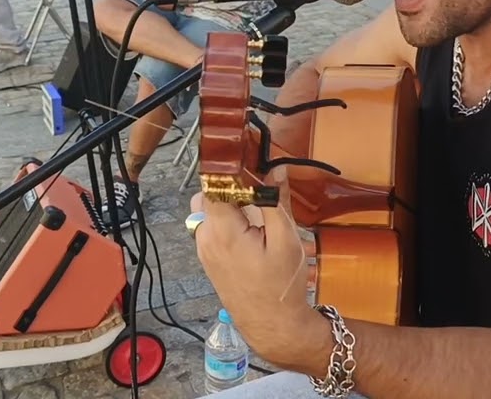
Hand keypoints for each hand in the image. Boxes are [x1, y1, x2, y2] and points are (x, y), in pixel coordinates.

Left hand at [190, 170, 323, 366]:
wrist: (272, 325)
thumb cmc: (281, 285)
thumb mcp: (287, 240)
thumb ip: (276, 201)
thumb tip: (274, 170)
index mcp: (222, 230)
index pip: (212, 184)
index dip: (230, 170)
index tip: (250, 163)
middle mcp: (205, 238)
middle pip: (207, 194)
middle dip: (229, 186)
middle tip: (257, 189)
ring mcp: (203, 250)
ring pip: (207, 211)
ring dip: (228, 204)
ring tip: (256, 211)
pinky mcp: (208, 259)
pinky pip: (210, 228)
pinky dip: (226, 221)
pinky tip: (251, 230)